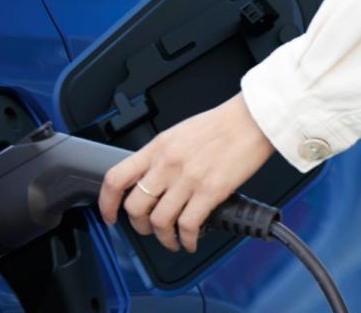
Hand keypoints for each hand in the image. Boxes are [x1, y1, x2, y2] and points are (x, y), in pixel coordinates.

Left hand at [98, 93, 273, 252]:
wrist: (253, 119)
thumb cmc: (223, 124)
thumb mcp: (180, 133)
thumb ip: (163, 155)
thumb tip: (153, 179)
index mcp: (158, 147)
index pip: (116, 178)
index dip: (107, 203)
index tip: (110, 215)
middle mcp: (168, 163)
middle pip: (136, 207)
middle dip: (140, 226)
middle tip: (149, 229)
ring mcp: (188, 178)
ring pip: (160, 221)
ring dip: (164, 238)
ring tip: (173, 240)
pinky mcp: (210, 191)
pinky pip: (189, 225)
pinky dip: (187, 239)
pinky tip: (191, 240)